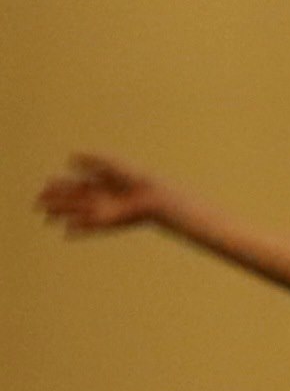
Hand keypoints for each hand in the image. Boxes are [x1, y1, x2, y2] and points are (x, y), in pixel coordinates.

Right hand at [36, 152, 179, 237]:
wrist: (151, 195)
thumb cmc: (133, 178)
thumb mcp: (110, 164)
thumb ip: (91, 160)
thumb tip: (70, 157)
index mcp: (97, 185)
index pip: (72, 187)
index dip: (58, 188)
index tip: (44, 186)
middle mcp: (97, 199)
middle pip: (71, 201)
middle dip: (54, 202)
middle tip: (37, 204)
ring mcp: (102, 211)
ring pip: (76, 214)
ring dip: (62, 216)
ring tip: (46, 218)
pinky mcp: (108, 222)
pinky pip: (90, 227)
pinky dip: (79, 229)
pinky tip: (66, 232)